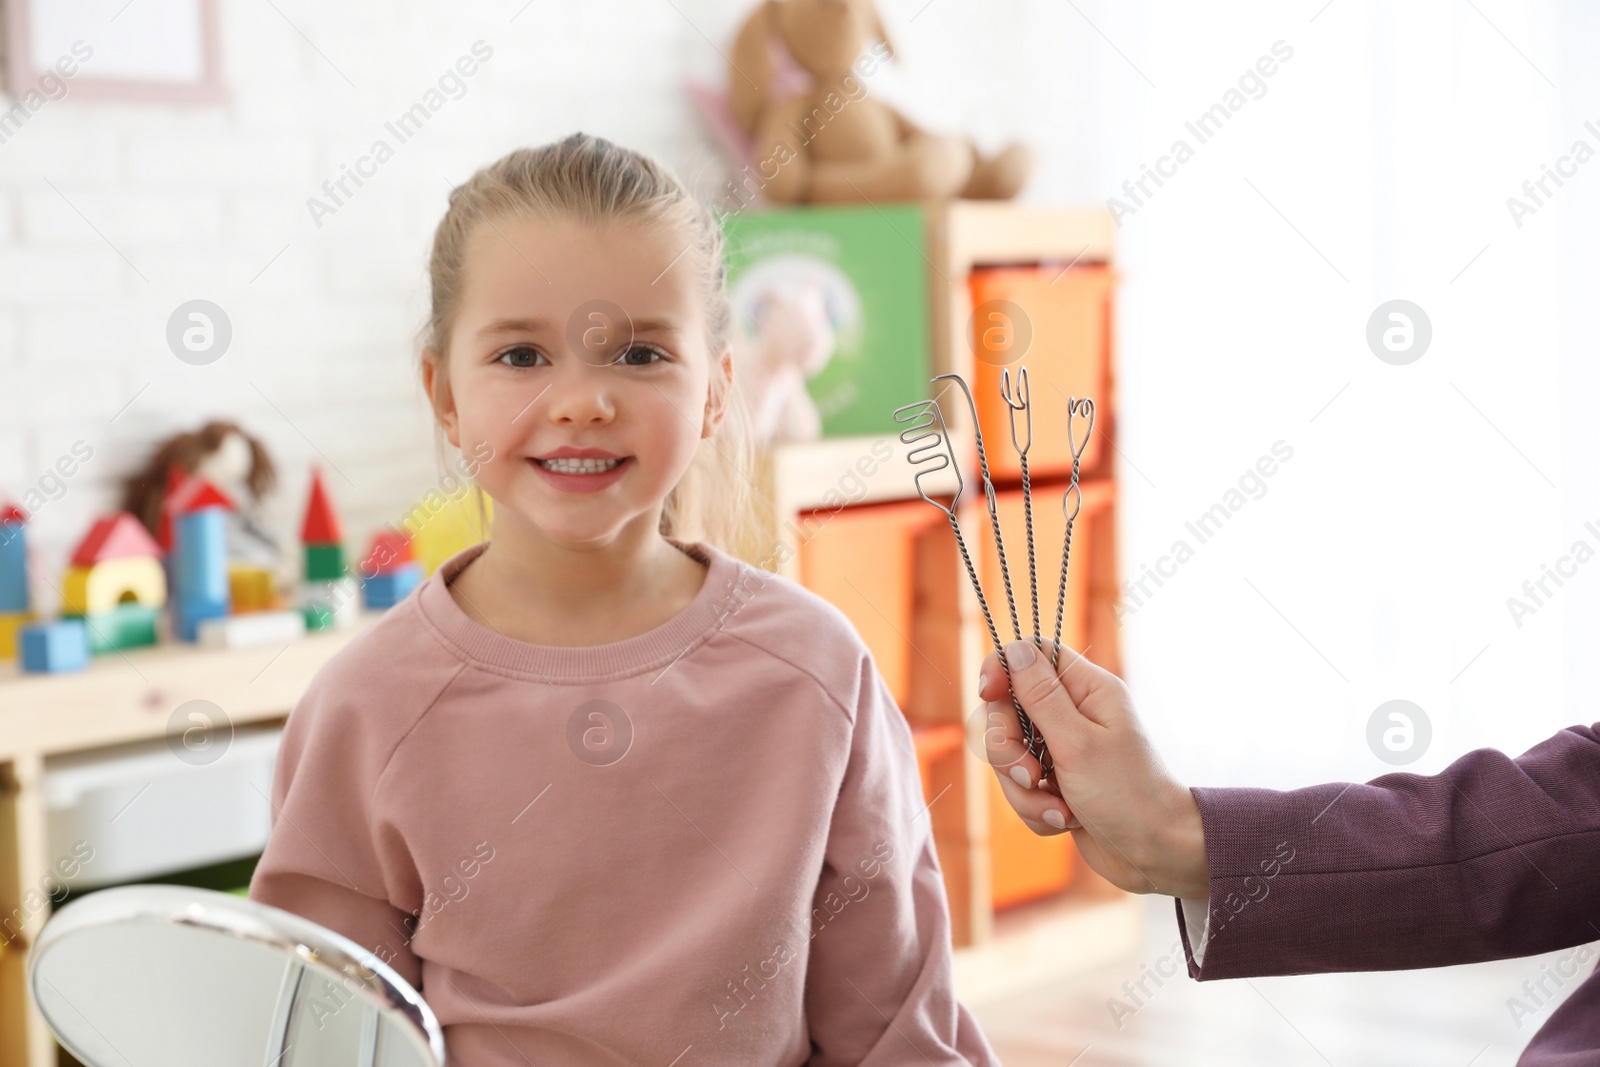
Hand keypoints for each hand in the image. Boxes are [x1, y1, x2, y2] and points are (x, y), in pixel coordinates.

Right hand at [976, 639, 1209, 898]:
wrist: (1157, 854)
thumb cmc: (1128, 795)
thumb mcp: (1078, 743)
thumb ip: (1041, 696)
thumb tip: (1014, 650)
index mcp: (1088, 690)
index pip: (1031, 654)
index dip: (1002, 669)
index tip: (988, 695)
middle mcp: (1074, 714)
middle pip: (1009, 709)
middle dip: (1008, 749)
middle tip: (1031, 776)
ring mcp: (1063, 749)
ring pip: (1010, 754)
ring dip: (1024, 790)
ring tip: (1058, 811)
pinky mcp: (1056, 782)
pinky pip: (1020, 787)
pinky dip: (1035, 808)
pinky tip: (1065, 822)